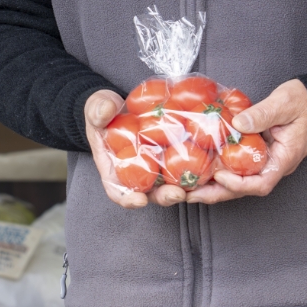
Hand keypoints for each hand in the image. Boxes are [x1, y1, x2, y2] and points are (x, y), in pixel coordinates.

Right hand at [84, 89, 189, 208]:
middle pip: (152, 193)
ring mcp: (158, 167)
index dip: (129, 199)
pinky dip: (198, 168)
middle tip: (177, 193)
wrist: (119, 106)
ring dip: (186, 188)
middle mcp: (139, 174)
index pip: (119, 192)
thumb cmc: (104, 112)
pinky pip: (187, 164)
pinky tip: (211, 163)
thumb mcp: (96, 109)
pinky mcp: (174, 156)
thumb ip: (98, 111)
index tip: (139, 200)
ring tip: (199, 184)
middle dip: (165, 197)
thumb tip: (107, 110)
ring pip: (173, 183)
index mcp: (115, 170)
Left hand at [183, 78, 306, 204]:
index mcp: (284, 158)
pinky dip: (220, 171)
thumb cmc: (301, 102)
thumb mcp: (284, 104)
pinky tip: (201, 169)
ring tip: (190, 189)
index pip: (262, 182)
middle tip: (193, 194)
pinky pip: (238, 167)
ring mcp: (264, 161)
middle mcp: (273, 165)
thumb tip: (238, 123)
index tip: (221, 177)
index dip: (240, 184)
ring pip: (240, 180)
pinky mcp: (255, 153)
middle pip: (246, 187)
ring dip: (216, 187)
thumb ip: (262, 114)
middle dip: (219, 193)